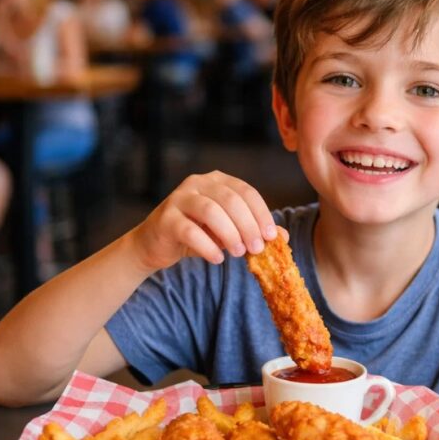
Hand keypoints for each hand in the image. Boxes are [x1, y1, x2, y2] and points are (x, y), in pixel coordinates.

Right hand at [130, 171, 279, 269]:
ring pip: (211, 211)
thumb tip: (283, 238)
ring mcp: (179, 198)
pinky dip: (208, 246)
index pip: (246, 191)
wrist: (155, 244)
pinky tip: (217, 259)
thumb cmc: (197, 234)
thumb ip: (253, 230)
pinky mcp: (165, 218)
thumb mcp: (228, 231)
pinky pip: (190, 230)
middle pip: (230, 200)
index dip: (261, 213)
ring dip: (230, 234)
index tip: (271, 236)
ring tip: (239, 253)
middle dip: (248, 225)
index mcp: (216, 180)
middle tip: (257, 248)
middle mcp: (197, 183)